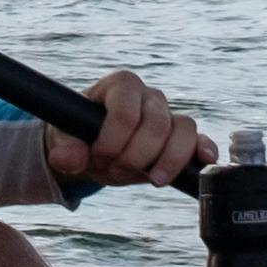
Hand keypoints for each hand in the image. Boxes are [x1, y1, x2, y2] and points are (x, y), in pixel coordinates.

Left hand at [52, 72, 208, 189]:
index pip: (126, 110)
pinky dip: (203, 150)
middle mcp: (148, 96)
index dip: (113, 139)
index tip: (98, 156)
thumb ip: (63, 148)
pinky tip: (203, 161)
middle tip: (114, 170)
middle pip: (156, 123)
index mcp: (120, 86)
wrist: (92, 150)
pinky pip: (200, 139)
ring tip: (151, 179)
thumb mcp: (64, 141)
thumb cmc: (79, 137)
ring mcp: (168, 116)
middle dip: (135, 156)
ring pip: (184, 129)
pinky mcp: (181, 138)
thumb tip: (67, 158)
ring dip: (167, 160)